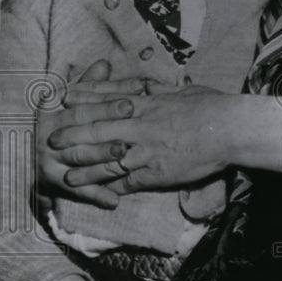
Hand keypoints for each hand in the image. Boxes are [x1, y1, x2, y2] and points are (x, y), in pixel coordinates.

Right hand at [37, 60, 139, 208]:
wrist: (20, 158)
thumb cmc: (57, 124)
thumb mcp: (66, 102)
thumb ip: (88, 86)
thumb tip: (104, 64)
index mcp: (52, 114)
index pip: (82, 107)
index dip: (107, 103)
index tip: (132, 101)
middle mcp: (48, 139)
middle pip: (81, 133)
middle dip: (107, 130)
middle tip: (132, 126)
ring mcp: (50, 164)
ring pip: (80, 161)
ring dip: (103, 159)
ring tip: (125, 156)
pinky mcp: (55, 186)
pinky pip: (78, 192)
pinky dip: (97, 196)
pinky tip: (115, 201)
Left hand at [47, 86, 236, 195]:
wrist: (229, 129)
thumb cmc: (212, 105)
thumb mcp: (184, 89)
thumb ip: (163, 90)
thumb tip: (150, 85)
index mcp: (146, 103)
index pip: (106, 100)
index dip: (82, 99)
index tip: (64, 98)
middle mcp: (139, 127)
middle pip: (96, 131)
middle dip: (72, 136)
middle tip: (52, 141)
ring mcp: (144, 151)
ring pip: (105, 161)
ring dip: (83, 168)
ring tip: (66, 175)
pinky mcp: (155, 173)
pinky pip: (127, 183)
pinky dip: (111, 189)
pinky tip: (99, 195)